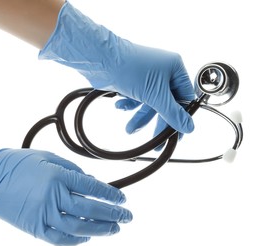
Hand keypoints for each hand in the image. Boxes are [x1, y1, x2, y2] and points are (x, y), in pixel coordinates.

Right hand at [0, 138, 131, 245]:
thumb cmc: (16, 164)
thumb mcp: (47, 157)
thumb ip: (71, 170)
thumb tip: (90, 182)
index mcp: (57, 176)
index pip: (92, 187)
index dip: (110, 194)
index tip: (122, 199)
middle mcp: (52, 197)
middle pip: (89, 210)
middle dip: (113, 214)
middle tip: (126, 217)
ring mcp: (42, 215)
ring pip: (78, 228)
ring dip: (99, 230)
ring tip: (114, 229)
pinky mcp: (33, 228)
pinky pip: (59, 240)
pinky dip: (76, 240)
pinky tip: (87, 237)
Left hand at [39, 2, 194, 134]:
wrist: (100, 59)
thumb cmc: (128, 67)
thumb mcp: (155, 95)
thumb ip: (172, 113)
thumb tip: (188, 126)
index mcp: (174, 68)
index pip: (184, 97)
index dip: (180, 117)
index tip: (176, 135)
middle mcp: (162, 71)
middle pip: (166, 103)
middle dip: (158, 122)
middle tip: (157, 142)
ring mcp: (147, 76)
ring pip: (150, 103)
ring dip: (140, 117)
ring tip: (130, 129)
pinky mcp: (132, 81)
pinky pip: (137, 99)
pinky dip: (130, 105)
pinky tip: (121, 106)